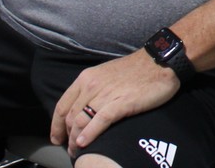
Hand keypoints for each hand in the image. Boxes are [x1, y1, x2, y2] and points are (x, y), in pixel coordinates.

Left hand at [50, 49, 179, 156]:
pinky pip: (99, 121)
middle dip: (67, 137)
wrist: (158, 62)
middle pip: (70, 117)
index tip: (57, 138)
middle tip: (70, 150)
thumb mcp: (106, 75)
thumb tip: (83, 110)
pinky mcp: (121, 103)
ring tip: (77, 152)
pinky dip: (89, 135)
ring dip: (75, 140)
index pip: (62, 105)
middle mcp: (92, 86)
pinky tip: (84, 144)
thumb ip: (93, 91)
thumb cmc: (134, 70)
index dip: (56, 125)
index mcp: (86, 78)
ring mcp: (106, 94)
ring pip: (81, 122)